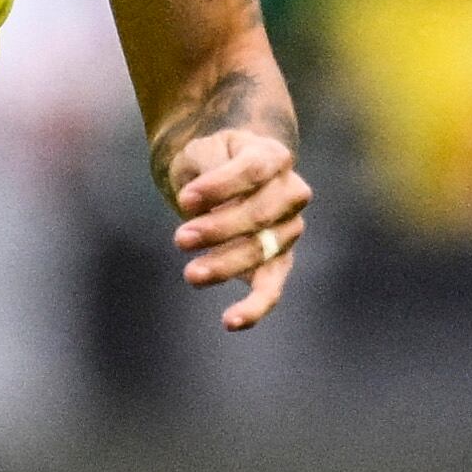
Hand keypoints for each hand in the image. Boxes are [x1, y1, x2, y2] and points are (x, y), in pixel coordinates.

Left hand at [166, 126, 308, 330]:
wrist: (229, 174)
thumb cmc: (214, 161)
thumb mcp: (206, 150)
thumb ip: (206, 169)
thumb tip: (196, 204)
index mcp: (273, 157)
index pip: (252, 171)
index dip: (219, 187)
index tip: (185, 200)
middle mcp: (291, 193)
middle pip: (259, 214)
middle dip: (218, 229)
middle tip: (180, 239)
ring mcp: (288, 230)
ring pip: (262, 251)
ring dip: (225, 265)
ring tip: (191, 274)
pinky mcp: (278, 263)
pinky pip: (271, 289)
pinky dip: (253, 308)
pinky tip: (230, 321)